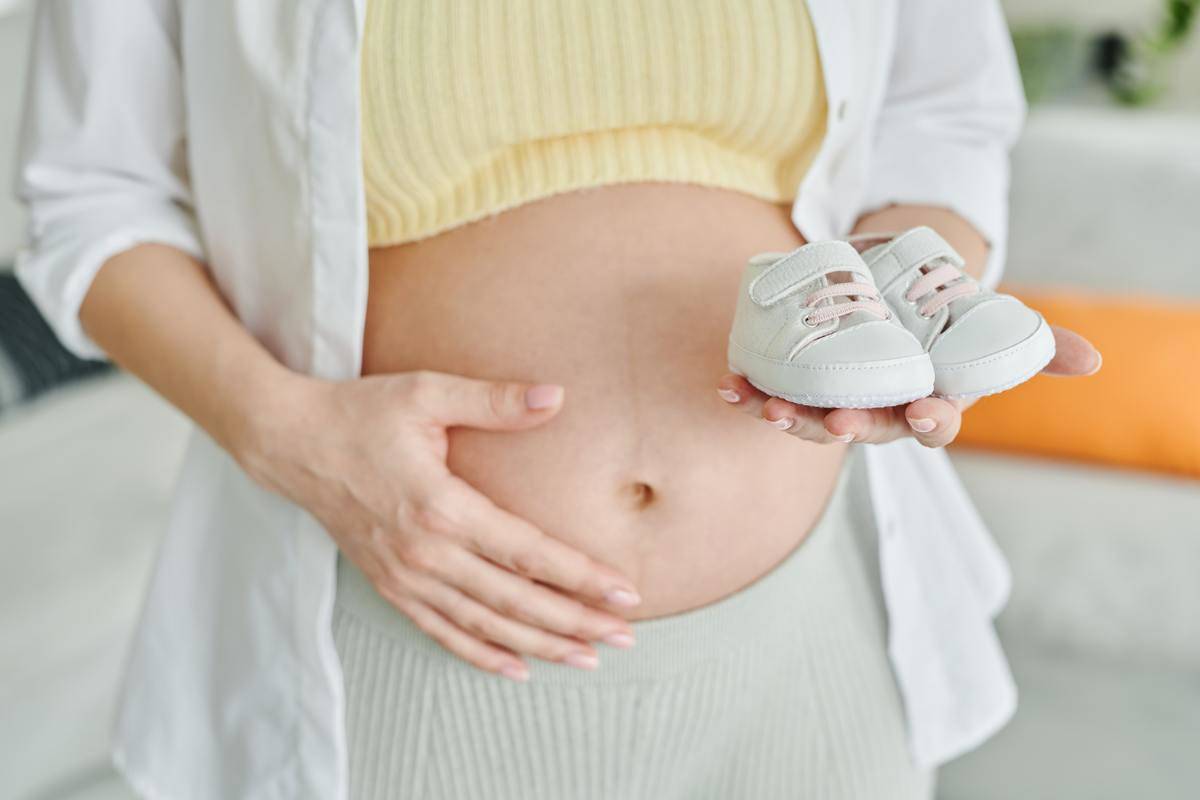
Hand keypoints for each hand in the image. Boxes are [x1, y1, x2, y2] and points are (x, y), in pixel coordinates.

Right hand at [238, 370, 641, 681]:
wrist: (291, 443)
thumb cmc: (362, 413)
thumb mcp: (427, 394)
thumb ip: (493, 401)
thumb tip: (556, 397)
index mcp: (441, 506)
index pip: (527, 552)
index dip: (580, 577)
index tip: (625, 593)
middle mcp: (425, 553)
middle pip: (515, 600)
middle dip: (575, 621)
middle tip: (626, 635)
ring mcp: (404, 577)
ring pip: (484, 625)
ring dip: (539, 645)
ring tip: (588, 658)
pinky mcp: (389, 586)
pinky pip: (442, 631)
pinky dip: (481, 654)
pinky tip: (517, 668)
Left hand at [715, 325, 1100, 447]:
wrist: (895, 291)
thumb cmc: (946, 318)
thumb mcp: (991, 324)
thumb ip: (1036, 343)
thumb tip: (1093, 360)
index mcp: (925, 403)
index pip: (932, 425)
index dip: (930, 424)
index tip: (928, 413)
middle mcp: (877, 409)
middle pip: (864, 429)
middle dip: (850, 428)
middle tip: (842, 420)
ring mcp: (834, 398)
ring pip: (811, 419)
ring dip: (789, 417)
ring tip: (770, 407)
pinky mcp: (797, 380)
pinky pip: (771, 393)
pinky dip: (749, 392)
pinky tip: (729, 384)